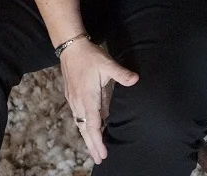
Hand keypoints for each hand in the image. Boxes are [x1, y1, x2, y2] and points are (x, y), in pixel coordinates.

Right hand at [60, 39, 138, 164]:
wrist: (71, 47)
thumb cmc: (90, 56)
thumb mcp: (107, 63)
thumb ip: (121, 74)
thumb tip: (136, 79)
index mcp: (88, 97)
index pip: (93, 124)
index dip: (97, 140)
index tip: (103, 153)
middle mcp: (79, 102)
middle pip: (84, 129)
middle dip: (92, 145)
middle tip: (99, 159)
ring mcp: (74, 100)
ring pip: (80, 124)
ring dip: (87, 137)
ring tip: (95, 149)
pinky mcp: (72, 96)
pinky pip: (78, 116)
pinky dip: (84, 126)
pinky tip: (89, 129)